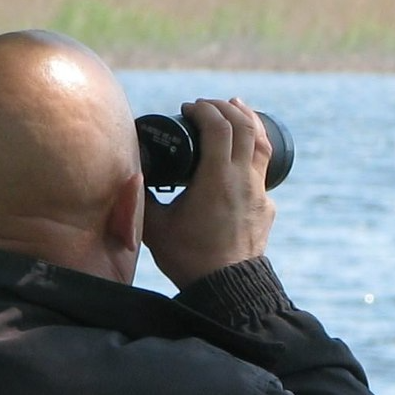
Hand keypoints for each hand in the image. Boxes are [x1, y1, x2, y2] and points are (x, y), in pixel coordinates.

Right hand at [142, 97, 274, 285]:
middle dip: (225, 107)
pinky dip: (253, 150)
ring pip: (261, 144)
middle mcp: (243, 179)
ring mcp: (259, 192)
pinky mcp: (266, 206)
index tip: (187, 108)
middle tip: (206, 105)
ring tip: (237, 106)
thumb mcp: (155, 227)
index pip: (218, 126)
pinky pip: (263, 168)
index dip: (203, 110)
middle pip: (244, 126)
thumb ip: (139, 198)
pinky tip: (244, 152)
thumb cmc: (189, 258)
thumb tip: (127, 174)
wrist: (226, 289)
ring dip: (248, 120)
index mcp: (217, 179)